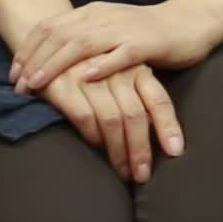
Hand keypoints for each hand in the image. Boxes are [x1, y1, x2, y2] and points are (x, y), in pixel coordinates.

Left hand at [14, 0, 222, 92]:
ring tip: (38, 83)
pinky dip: (101, 65)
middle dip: (34, 61)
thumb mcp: (106, 30)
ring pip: (82, 44)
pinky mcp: (146, 44)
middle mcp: (104, 17)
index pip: (49, 27)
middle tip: (18, 85)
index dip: (27, 50)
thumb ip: (79, 39)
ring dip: (56, 64)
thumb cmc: (145, 32)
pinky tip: (86, 78)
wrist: (189, 22)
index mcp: (91, 12)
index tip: (12, 74)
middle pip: (59, 36)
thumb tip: (44, 60)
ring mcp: (125, 29)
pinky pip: (120, 55)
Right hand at [46, 59, 183, 183]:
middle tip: (142, 174)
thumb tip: (159, 136)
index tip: (175, 151)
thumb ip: (137, 99)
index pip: (159, 100)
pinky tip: (98, 149)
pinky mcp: (65, 84)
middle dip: (141, 149)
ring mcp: (91, 76)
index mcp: (138, 69)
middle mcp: (118, 71)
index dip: (168, 127)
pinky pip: (85, 117)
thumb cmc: (91, 69)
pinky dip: (94, 137)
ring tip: (124, 172)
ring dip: (119, 151)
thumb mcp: (120, 76)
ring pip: (113, 120)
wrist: (47, 47)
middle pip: (136, 115)